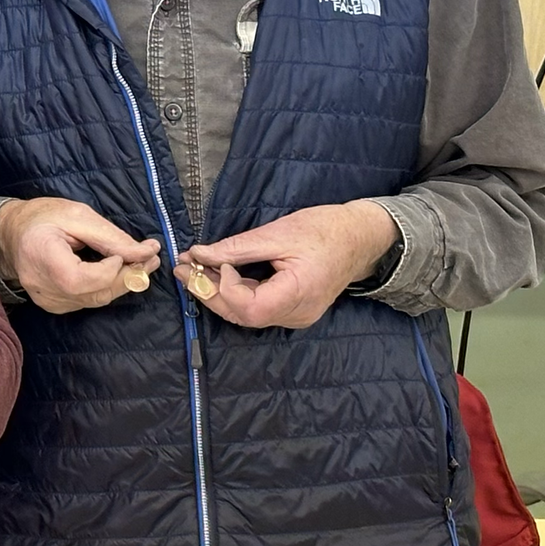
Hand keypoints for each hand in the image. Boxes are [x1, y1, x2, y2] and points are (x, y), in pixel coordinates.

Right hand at [0, 197, 160, 313]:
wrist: (12, 233)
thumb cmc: (42, 217)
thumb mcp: (77, 215)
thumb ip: (111, 237)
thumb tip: (145, 253)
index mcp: (40, 256)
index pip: (80, 279)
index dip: (110, 271)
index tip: (125, 252)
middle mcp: (41, 285)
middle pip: (94, 293)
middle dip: (127, 277)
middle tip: (150, 258)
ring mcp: (46, 299)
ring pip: (96, 300)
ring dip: (122, 283)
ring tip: (140, 262)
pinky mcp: (53, 305)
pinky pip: (88, 301)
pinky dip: (106, 287)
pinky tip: (116, 272)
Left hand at [180, 201, 397, 329]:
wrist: (360, 237)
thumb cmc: (326, 230)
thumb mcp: (278, 233)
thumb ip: (237, 248)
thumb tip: (198, 254)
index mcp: (300, 294)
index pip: (250, 308)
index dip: (225, 289)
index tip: (214, 261)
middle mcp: (298, 313)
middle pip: (244, 315)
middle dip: (209, 292)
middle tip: (184, 268)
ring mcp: (297, 315)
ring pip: (248, 314)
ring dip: (218, 292)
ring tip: (194, 268)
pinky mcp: (293, 309)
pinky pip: (258, 307)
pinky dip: (235, 292)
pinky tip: (218, 273)